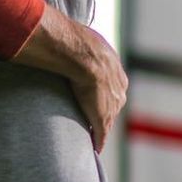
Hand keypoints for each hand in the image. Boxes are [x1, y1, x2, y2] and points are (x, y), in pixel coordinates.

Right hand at [70, 30, 127, 152]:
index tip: (96, 101)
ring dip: (101, 129)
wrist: (84, 55)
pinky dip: (98, 142)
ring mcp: (111, 106)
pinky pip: (101, 134)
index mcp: (117, 74)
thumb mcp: (86, 41)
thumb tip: (62, 33)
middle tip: (94, 120)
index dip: (104, 96)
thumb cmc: (80, 43)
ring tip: (93, 136)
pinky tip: (95, 149)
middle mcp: (119, 91)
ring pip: (108, 121)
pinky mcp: (101, 118)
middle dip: (105, 113)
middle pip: (113, 107)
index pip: (113, 89)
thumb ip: (80, 43)